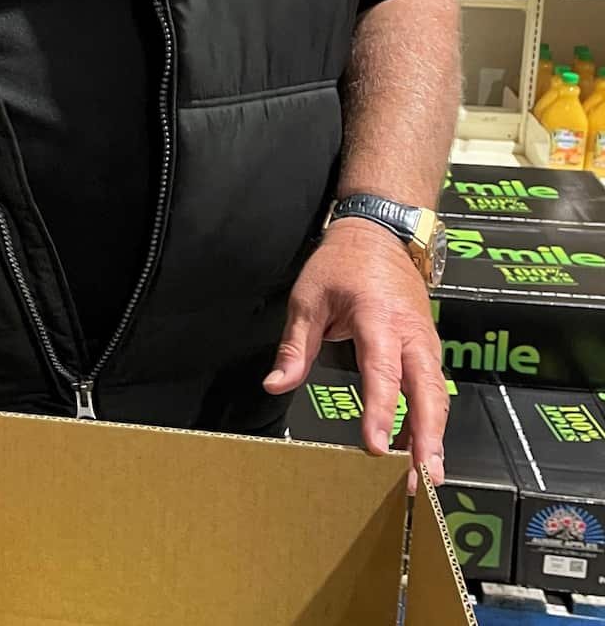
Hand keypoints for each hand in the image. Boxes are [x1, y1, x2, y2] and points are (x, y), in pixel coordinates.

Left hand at [263, 217, 447, 489]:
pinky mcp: (429, 347)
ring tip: (425, 475)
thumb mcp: (308, 299)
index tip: (375, 446)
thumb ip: (295, 346)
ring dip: (434, 434)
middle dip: (427, 436)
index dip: (380, 411)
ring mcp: (426, 341)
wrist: (380, 233)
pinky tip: (418, 447)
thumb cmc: (340, 265)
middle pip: (427, 391)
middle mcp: (411, 333)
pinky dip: (431, 418)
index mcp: (378, 318)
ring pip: (436, 393)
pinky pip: (433, 387)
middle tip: (423, 478)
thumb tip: (275, 385)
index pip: (381, 371)